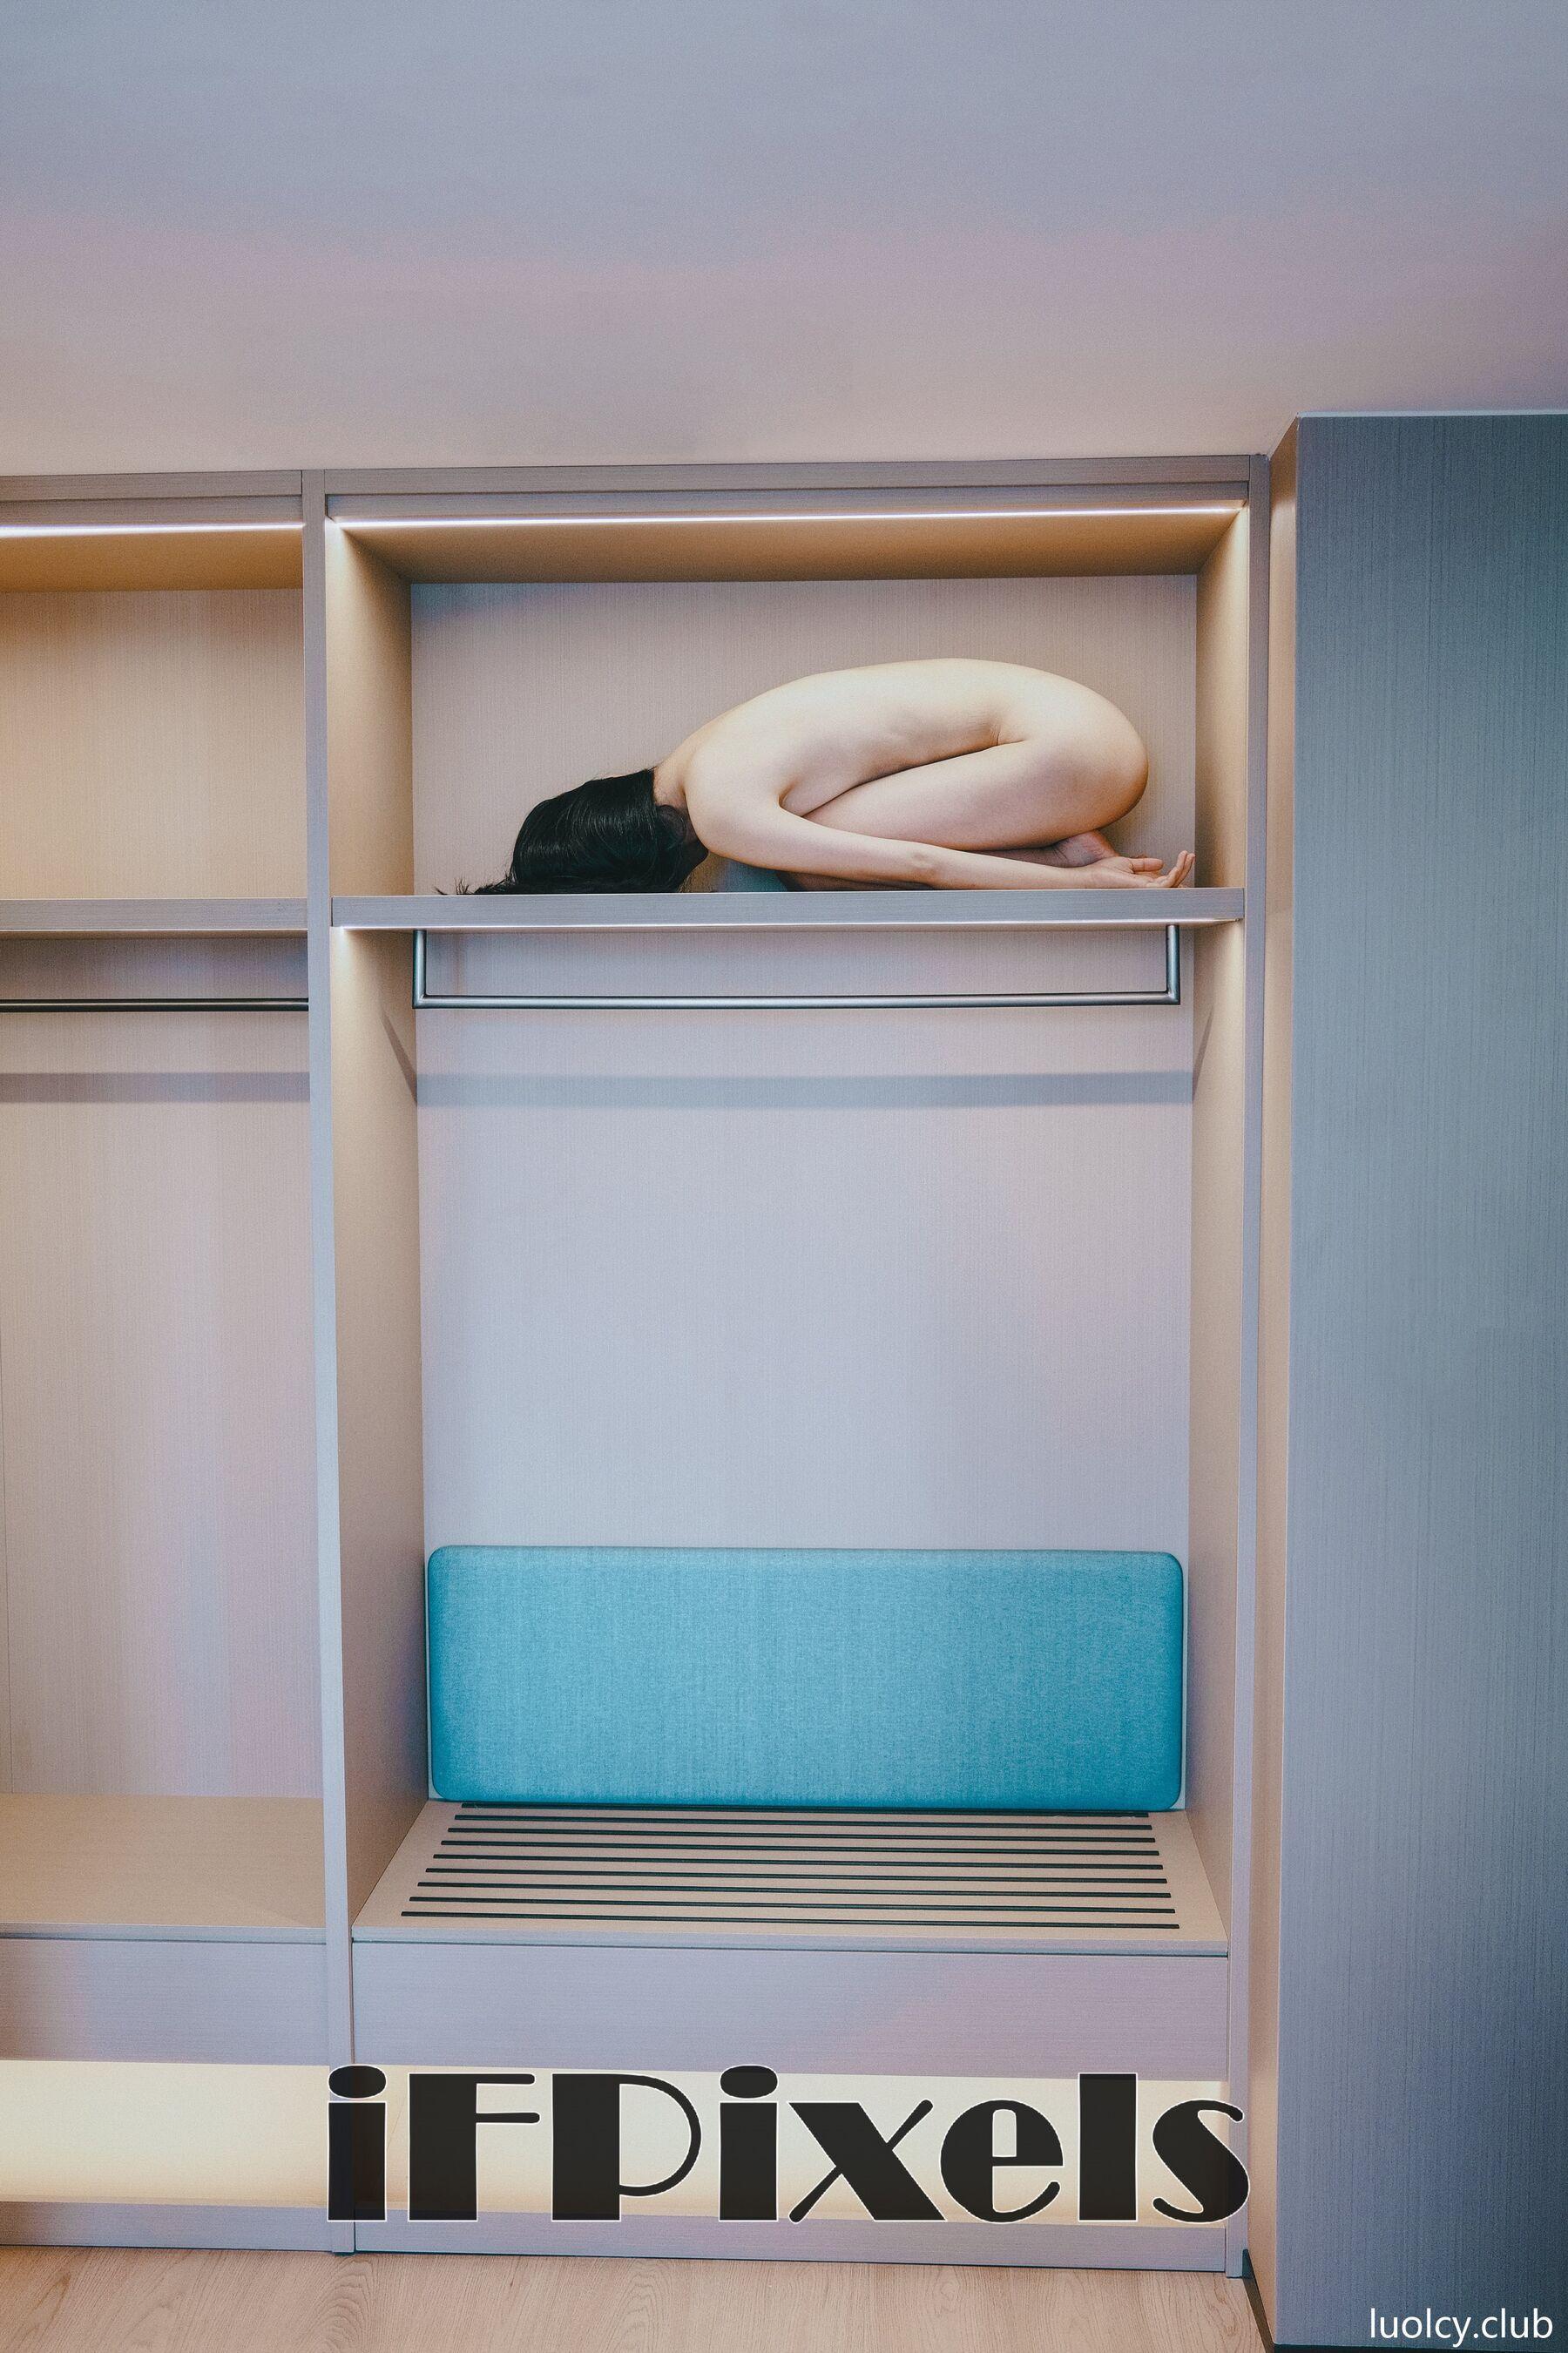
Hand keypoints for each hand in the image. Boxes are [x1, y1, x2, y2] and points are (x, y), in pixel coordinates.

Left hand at [1079, 850, 1193, 888]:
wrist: (1090, 878)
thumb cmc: (1101, 875)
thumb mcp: (1127, 863)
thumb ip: (1144, 864)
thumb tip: (1159, 862)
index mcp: (1144, 884)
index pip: (1168, 880)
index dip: (1180, 870)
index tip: (1186, 856)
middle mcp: (1146, 889)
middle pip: (1173, 883)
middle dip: (1185, 868)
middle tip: (1190, 856)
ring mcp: (1144, 891)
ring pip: (1172, 885)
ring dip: (1182, 869)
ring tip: (1186, 857)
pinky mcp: (1141, 889)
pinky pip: (1164, 886)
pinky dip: (1174, 876)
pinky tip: (1177, 866)